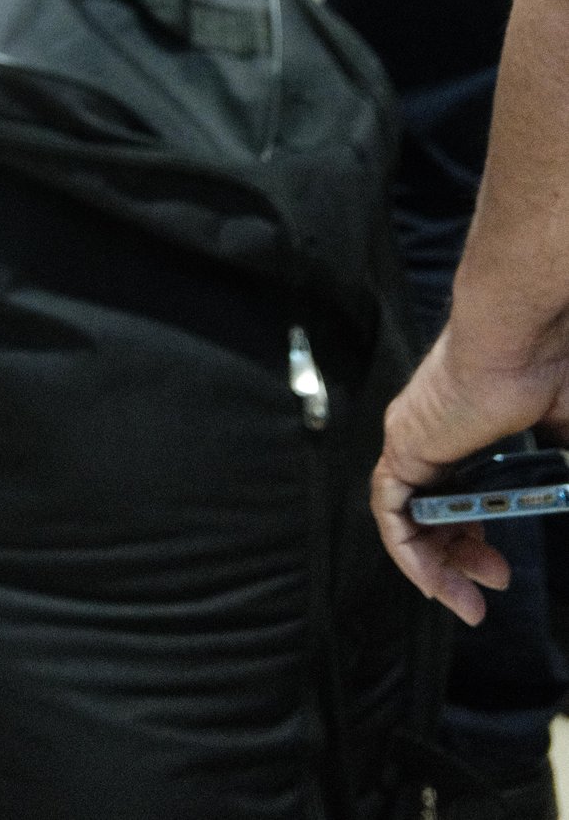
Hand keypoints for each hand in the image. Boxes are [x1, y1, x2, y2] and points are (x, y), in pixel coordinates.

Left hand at [372, 325, 568, 620]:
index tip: (497, 569)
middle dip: (457, 560)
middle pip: (432, 512)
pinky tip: (431, 582)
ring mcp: (416, 438)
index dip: (472, 536)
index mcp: (473, 429)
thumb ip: (567, 469)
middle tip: (491, 586)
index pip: (459, 494)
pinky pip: (389, 509)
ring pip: (407, 516)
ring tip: (467, 603)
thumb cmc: (550, 370)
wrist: (520, 337)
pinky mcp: (404, 444)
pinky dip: (407, 551)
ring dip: (433, 567)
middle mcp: (438, 434)